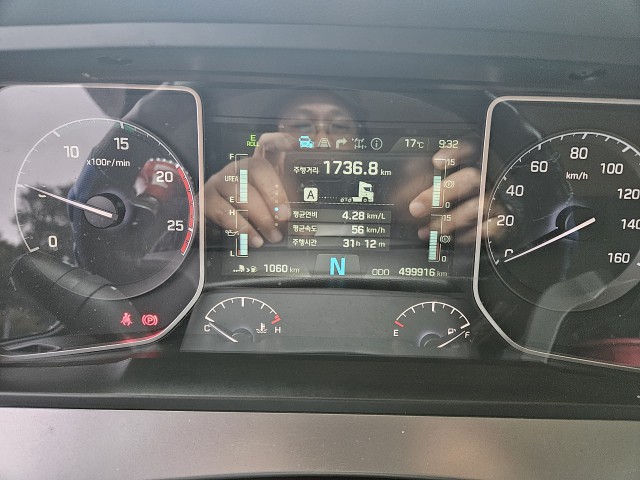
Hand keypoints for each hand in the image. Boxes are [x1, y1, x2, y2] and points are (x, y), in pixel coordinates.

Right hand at [204, 132, 296, 246]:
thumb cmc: (248, 214)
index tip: (295, 143)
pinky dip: (242, 228)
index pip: (267, 144)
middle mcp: (237, 168)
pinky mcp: (206, 199)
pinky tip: (254, 239)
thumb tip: (306, 229)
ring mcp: (220, 181)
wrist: (212, 224)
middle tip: (285, 217)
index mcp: (256, 166)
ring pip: (242, 192)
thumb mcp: (269, 207)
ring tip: (273, 235)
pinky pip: (225, 212)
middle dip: (274, 195)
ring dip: (261, 217)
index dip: (281, 140)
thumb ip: (286, 210)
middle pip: (257, 169)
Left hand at [405, 138, 501, 244]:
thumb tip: (402, 195)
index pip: (470, 148)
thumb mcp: (429, 185)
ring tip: (430, 229)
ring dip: (449, 220)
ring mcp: (494, 200)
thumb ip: (418, 181)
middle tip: (416, 208)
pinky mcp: (498, 222)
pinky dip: (466, 236)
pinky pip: (487, 228)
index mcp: (472, 163)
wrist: (472, 225)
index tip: (436, 163)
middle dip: (442, 193)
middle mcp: (486, 179)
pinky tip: (451, 238)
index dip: (455, 153)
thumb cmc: (447, 200)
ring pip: (478, 206)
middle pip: (471, 178)